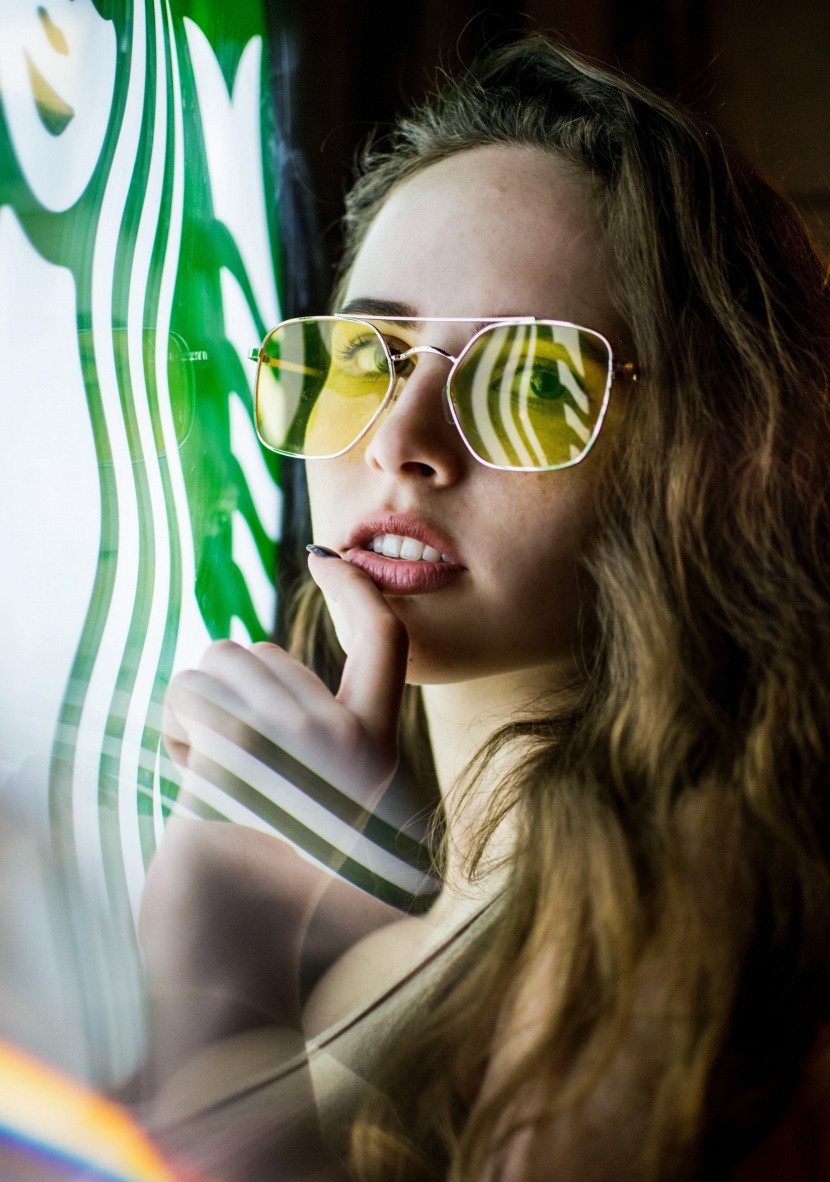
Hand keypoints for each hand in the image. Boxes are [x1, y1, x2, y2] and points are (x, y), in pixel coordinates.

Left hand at [162, 552, 408, 812]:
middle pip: (264, 652)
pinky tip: (191, 774)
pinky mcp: (230, 752)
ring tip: (214, 763)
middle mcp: (343, 742)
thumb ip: (319, 716)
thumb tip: (276, 630)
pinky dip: (175, 725)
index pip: (385, 639)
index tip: (323, 555)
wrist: (230, 913)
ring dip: (201, 702)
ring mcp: (290, 744)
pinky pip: (186, 692)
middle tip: (240, 759)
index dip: (357, 587)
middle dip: (234, 689)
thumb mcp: (321, 779)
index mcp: (376, 746)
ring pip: (220, 659)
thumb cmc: (267, 837)